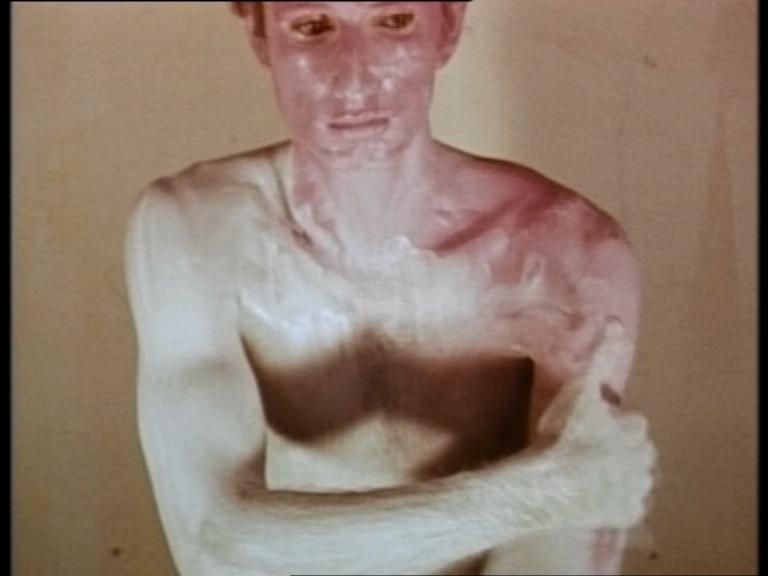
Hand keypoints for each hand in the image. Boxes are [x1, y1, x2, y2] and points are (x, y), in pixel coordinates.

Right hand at [536, 321, 655, 529]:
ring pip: (630, 476)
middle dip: (612, 446)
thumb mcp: (578, 388)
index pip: (626, 420)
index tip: (581, 425)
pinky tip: (589, 494)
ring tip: (581, 471)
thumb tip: (615, 320)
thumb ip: (599, 355)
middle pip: (631, 448)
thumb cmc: (561, 435)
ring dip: (613, 473)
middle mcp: (647, 459)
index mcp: (637, 428)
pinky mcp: (628, 515)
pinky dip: (612, 500)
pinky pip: (625, 504)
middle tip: (579, 447)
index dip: (603, 421)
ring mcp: (638, 490)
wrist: (547, 485)